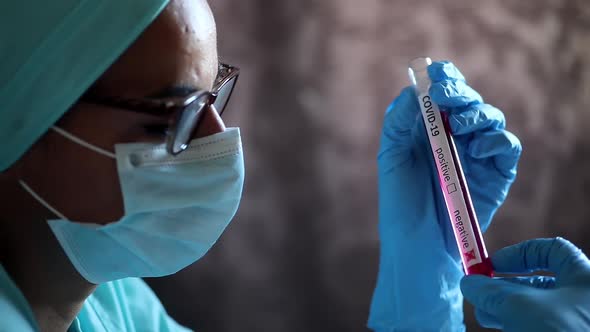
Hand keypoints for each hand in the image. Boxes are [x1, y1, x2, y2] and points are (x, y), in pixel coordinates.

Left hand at [369, 61, 521, 331]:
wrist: (418, 246)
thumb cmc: (400, 203)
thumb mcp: (391, 156)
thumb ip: (399, 120)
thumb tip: (415, 88)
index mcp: (428, 130)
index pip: (441, 94)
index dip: (443, 78)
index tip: (437, 71)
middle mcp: (454, 137)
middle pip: (468, 101)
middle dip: (459, 93)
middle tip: (446, 97)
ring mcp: (477, 155)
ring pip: (490, 118)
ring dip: (478, 114)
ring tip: (462, 125)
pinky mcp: (496, 174)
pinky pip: (506, 146)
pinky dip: (497, 140)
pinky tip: (478, 146)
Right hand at [461, 238, 589, 331]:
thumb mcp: (521, 307)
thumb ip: (493, 292)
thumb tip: (470, 282)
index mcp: (585, 277)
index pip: (552, 250)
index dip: (519, 253)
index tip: (492, 265)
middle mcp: (584, 298)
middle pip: (539, 283)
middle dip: (504, 287)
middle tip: (480, 294)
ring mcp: (577, 322)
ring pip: (537, 310)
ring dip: (506, 309)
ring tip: (483, 316)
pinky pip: (539, 328)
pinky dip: (516, 325)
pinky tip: (498, 327)